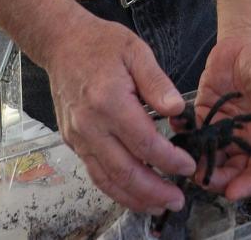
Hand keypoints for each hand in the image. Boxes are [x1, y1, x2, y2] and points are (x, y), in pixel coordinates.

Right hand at [46, 15, 195, 213]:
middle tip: (178, 200)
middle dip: (154, 190)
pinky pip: (95, 172)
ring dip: (134, 198)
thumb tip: (177, 111)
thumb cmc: (102, 44)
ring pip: (106, 179)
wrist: (62, 44)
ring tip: (159, 206)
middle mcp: (91, 126)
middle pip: (124, 170)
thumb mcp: (136, 51)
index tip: (189, 167)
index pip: (144, 143)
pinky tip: (133, 194)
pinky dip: (115, 189)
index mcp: (110, 102)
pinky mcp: (74, 141)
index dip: (169, 160)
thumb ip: (158, 82)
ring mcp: (79, 137)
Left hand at [188, 33, 250, 199]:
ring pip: (212, 157)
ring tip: (187, 163)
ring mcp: (224, 130)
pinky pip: (193, 133)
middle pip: (234, 169)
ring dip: (199, 164)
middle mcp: (246, 138)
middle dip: (220, 179)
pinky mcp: (204, 117)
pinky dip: (184, 136)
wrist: (246, 41)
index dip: (250, 182)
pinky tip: (178, 133)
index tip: (234, 193)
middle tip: (203, 181)